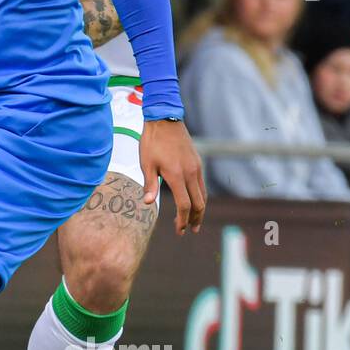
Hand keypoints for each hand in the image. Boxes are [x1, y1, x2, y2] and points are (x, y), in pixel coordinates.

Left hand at [140, 119, 206, 234]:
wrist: (164, 119)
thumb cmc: (151, 142)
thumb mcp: (146, 163)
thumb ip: (149, 184)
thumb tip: (147, 203)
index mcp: (177, 175)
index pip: (184, 205)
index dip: (182, 220)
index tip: (179, 230)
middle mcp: (191, 172)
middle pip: (199, 203)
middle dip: (195, 219)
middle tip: (190, 230)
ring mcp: (196, 167)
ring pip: (203, 194)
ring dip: (199, 209)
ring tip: (194, 221)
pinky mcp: (198, 162)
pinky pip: (202, 184)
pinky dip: (200, 196)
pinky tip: (194, 201)